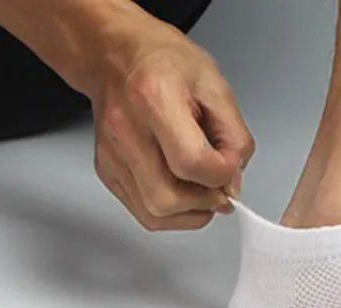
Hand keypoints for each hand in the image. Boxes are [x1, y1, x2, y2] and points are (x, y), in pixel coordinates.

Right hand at [89, 17, 253, 230]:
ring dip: (187, 214)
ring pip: (154, 215)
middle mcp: (126, 131)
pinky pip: (142, 212)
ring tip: (200, 191)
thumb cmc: (162, 63)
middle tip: (217, 189)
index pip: (191, 162)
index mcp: (154, 97)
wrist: (116, 58)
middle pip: (167, 199)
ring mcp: (112, 157)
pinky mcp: (107, 173)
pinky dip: (169, 211)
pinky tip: (179, 188)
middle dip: (203, 203)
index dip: (220, 175)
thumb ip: (233, 137)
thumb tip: (232, 183)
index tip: (229, 168)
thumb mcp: (214, 85)